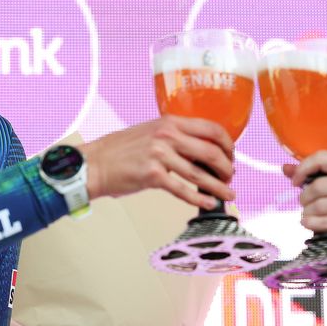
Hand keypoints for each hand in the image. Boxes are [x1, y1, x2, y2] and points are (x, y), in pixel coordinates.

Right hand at [78, 115, 235, 209]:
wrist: (95, 163)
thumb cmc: (122, 150)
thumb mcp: (152, 132)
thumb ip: (177, 137)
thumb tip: (204, 151)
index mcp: (170, 122)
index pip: (212, 129)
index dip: (228, 144)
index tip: (231, 155)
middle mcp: (167, 135)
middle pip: (211, 152)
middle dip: (226, 167)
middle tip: (230, 177)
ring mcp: (160, 155)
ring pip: (200, 173)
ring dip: (218, 186)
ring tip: (228, 194)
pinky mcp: (153, 175)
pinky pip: (183, 189)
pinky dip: (199, 198)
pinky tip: (208, 203)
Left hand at [283, 151, 326, 251]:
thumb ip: (315, 174)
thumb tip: (285, 169)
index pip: (321, 158)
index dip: (302, 169)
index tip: (295, 181)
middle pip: (317, 186)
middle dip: (304, 197)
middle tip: (304, 202)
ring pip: (319, 206)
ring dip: (307, 212)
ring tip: (307, 214)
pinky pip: (325, 223)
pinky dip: (311, 224)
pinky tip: (309, 223)